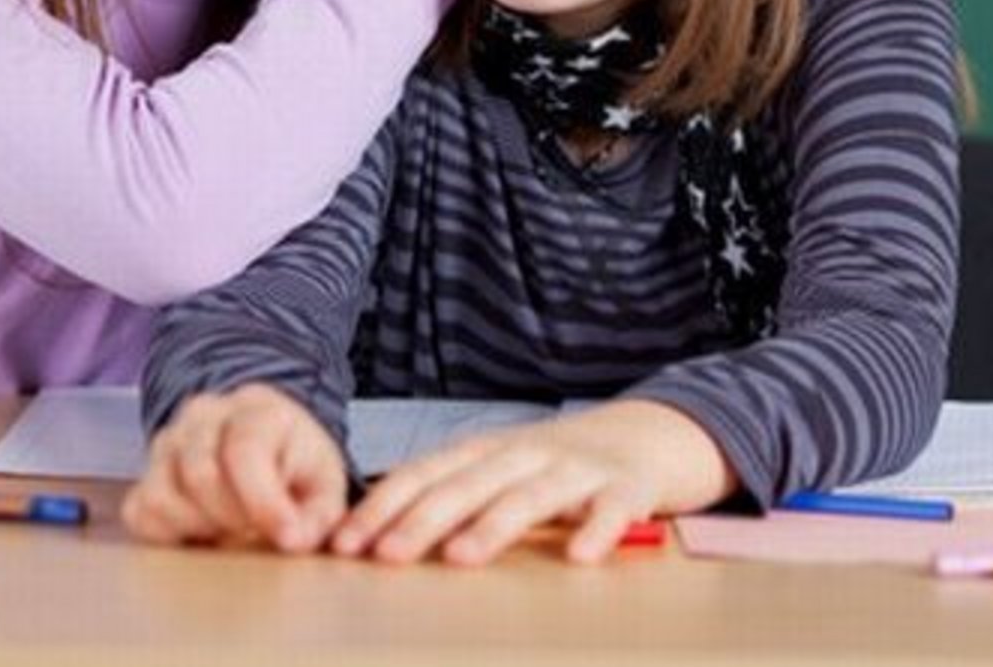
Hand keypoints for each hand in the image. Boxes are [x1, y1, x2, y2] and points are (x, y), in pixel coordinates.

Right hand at [121, 384, 348, 552]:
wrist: (263, 449)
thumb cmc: (296, 469)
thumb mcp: (324, 486)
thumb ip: (319, 515)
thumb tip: (293, 541)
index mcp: (256, 408)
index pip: (245, 450)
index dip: (264, 502)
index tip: (287, 539)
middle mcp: (203, 416)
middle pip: (200, 474)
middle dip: (234, 519)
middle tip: (258, 534)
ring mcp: (167, 443)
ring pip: (161, 495)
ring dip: (199, 528)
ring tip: (232, 531)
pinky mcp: (145, 476)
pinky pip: (140, 514)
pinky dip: (169, 536)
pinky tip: (203, 533)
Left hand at [329, 401, 734, 566]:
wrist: (648, 435)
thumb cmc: (556, 466)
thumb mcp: (498, 469)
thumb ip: (448, 492)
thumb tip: (369, 527)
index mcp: (487, 450)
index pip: (424, 473)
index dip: (382, 506)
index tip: (344, 542)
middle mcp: (527, 454)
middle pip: (468, 485)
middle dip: (422, 520)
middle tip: (385, 555)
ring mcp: (577, 469)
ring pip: (530, 496)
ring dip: (493, 526)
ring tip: (460, 557)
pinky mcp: (627, 489)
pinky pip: (612, 511)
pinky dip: (597, 531)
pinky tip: (579, 557)